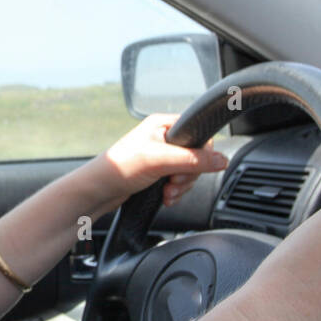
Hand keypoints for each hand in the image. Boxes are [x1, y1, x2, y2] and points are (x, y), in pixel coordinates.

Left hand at [85, 112, 229, 212]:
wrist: (98, 191)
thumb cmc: (120, 167)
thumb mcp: (160, 160)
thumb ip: (193, 160)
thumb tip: (222, 161)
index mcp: (164, 124)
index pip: (199, 134)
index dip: (201, 154)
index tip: (191, 167)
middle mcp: (164, 138)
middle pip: (197, 157)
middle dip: (188, 176)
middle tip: (173, 181)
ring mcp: (162, 156)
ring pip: (189, 173)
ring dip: (181, 187)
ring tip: (166, 192)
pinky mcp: (158, 173)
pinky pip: (179, 183)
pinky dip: (176, 192)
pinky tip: (165, 197)